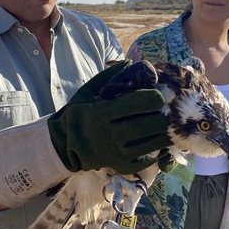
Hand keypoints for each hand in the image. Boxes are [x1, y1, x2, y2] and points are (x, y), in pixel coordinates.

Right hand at [48, 61, 170, 174]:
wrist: (64, 145)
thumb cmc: (78, 115)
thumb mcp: (86, 93)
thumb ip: (107, 77)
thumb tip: (130, 62)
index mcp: (102, 112)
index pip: (138, 102)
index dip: (154, 97)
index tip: (158, 95)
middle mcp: (111, 134)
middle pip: (151, 124)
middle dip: (162, 116)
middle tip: (164, 112)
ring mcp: (117, 153)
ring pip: (154, 143)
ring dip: (163, 132)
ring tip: (163, 125)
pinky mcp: (122, 166)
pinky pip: (148, 159)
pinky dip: (155, 150)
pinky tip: (153, 141)